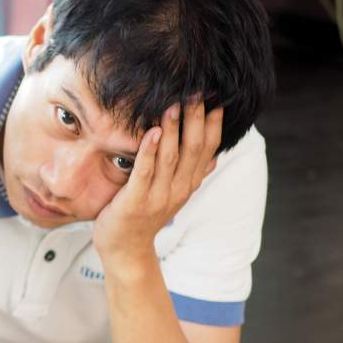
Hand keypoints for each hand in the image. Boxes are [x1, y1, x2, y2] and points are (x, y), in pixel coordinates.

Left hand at [93, 99, 221, 264]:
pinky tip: (152, 131)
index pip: (208, 149)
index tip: (217, 99)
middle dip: (196, 119)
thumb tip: (215, 156)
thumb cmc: (144, 217)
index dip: (214, 125)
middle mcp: (178, 189)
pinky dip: (149, 150)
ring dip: (173, 129)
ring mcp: (158, 196)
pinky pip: (145, 172)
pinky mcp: (136, 201)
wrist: (125, 250)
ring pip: (171, 157)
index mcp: (188, 184)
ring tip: (174, 104)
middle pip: (193, 149)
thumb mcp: (172, 195)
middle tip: (196, 91)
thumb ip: (192, 175)